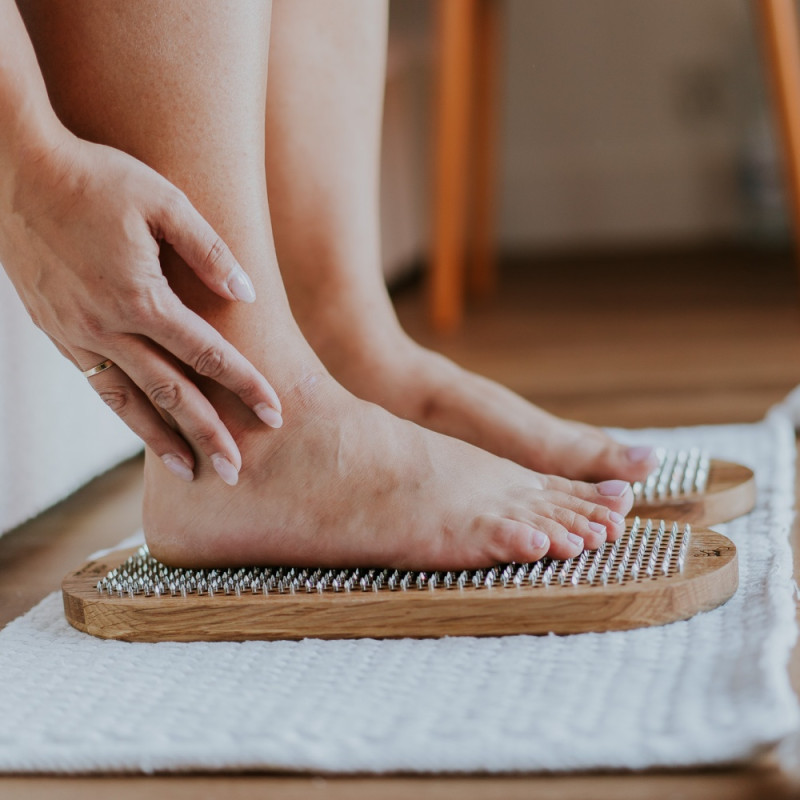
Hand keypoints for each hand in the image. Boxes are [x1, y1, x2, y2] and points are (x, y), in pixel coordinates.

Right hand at [0, 132, 281, 485]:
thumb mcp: (163, 201)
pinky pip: (98, 386)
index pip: (208, 354)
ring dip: (163, 441)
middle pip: (171, 394)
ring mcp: (78, 335)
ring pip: (129, 403)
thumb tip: (246, 296)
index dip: (245, 385)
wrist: (15, 171)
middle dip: (208, 434)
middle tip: (237, 472)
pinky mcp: (58, 334)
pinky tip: (145, 431)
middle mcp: (108, 327)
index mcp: (141, 297)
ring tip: (192, 471)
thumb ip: (209, 251)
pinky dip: (126, 414)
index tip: (275, 414)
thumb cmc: (97, 178)